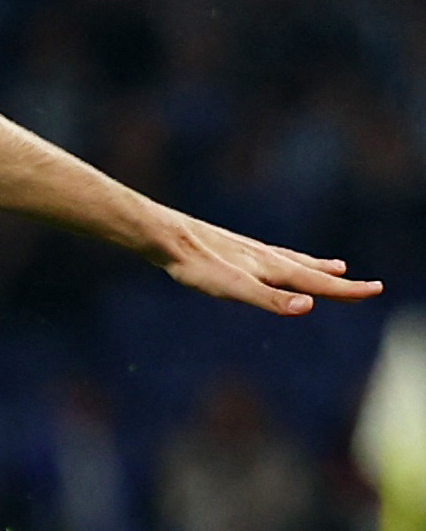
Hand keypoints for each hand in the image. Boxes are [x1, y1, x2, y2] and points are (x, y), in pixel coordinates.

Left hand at [154, 213, 382, 314]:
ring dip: (314, 267)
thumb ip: (270, 299)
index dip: (347, 289)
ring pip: (290, 260)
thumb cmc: (197, 265)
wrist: (164, 236)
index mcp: (271, 268)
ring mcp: (248, 251)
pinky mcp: (230, 248)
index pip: (317, 283)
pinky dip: (285, 260)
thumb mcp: (234, 288)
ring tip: (333, 266)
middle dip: (337, 280)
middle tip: (365, 284)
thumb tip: (310, 306)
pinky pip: (268, 255)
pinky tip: (273, 260)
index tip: (377, 289)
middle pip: (309, 271)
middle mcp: (264, 257)